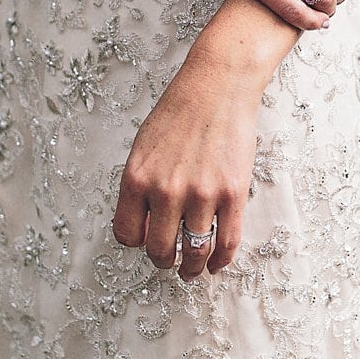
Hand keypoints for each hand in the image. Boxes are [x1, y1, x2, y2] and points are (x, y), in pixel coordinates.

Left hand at [110, 53, 258, 278]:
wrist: (216, 87)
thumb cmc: (178, 113)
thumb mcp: (143, 148)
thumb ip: (140, 187)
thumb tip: (147, 225)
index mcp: (136, 179)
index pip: (127, 235)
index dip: (137, 243)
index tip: (146, 241)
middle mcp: (166, 191)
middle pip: (160, 250)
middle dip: (164, 261)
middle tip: (169, 261)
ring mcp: (201, 194)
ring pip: (194, 252)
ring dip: (192, 268)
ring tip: (192, 271)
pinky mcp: (232, 193)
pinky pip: (226, 241)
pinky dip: (221, 260)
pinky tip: (217, 264)